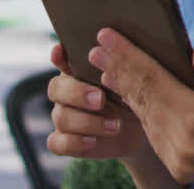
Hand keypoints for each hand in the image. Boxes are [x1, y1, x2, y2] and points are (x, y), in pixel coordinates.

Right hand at [45, 43, 149, 160]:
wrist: (137, 131)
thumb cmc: (131, 98)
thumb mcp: (130, 84)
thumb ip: (118, 71)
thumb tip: (113, 58)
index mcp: (79, 71)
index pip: (61, 59)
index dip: (58, 56)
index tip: (60, 51)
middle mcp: (67, 92)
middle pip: (56, 88)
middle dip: (77, 93)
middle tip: (100, 99)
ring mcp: (63, 117)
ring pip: (61, 117)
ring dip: (87, 122)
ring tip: (115, 125)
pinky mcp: (65, 140)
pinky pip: (56, 143)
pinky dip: (73, 142)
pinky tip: (92, 141)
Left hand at [93, 28, 193, 183]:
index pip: (152, 80)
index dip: (128, 56)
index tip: (107, 37)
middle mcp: (183, 142)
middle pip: (142, 99)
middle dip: (118, 71)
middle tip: (96, 48)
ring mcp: (178, 158)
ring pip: (143, 117)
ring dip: (123, 91)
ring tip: (104, 68)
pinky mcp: (177, 166)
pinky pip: (152, 133)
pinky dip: (138, 111)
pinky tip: (126, 94)